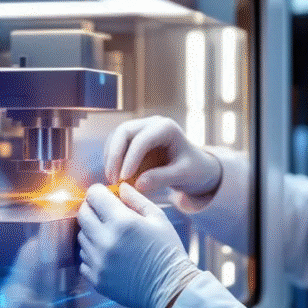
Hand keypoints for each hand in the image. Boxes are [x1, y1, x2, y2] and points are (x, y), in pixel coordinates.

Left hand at [77, 183, 199, 307]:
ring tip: (111, 235)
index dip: (99, 192)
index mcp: (122, 223)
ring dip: (92, 231)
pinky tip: (110, 254)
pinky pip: (84, 258)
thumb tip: (120, 187)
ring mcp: (98, 262)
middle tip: (104, 212)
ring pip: (82, 236)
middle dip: (92, 208)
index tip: (105, 195)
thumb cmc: (167, 251)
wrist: (170, 288)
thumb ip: (136, 199)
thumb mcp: (158, 218)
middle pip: (82, 214)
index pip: (94, 196)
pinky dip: (93, 253)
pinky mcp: (96, 279)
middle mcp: (105, 241)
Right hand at [103, 116, 221, 196]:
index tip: (123, 179)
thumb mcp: (183, 176)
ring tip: (112, 181)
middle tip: (113, 180)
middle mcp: (152, 123)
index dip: (130, 159)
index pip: (142, 139)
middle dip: (115, 156)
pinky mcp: (134, 139)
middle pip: (124, 132)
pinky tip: (115, 177)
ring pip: (116, 137)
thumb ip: (162, 179)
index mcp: (167, 128)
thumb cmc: (194, 170)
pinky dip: (112, 160)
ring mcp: (142, 129)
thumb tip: (138, 184)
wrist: (196, 167)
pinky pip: (116, 145)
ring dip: (110, 158)